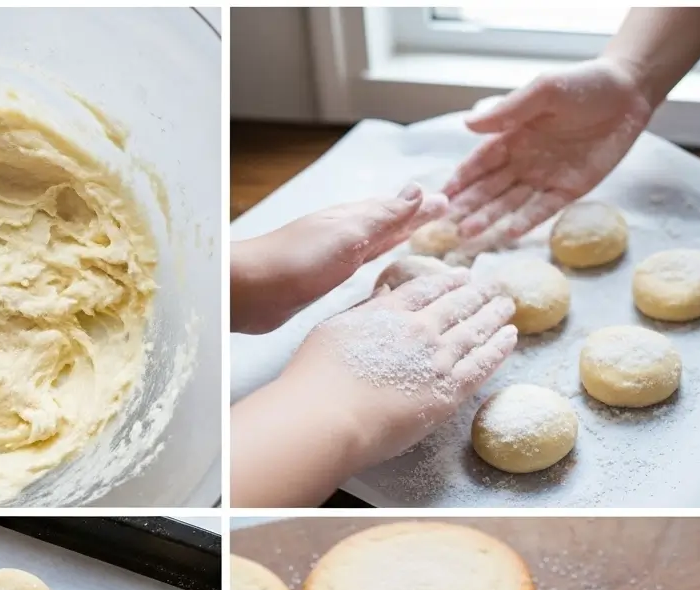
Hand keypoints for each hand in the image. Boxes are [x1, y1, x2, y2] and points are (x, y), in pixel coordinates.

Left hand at [231, 184, 447, 333]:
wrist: (251, 290)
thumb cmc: (297, 261)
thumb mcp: (349, 235)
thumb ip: (384, 216)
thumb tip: (421, 189)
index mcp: (352, 219)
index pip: (395, 208)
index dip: (420, 207)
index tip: (448, 203)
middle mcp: (343, 233)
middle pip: (385, 222)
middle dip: (411, 219)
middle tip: (441, 215)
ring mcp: (330, 256)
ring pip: (372, 243)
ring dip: (394, 238)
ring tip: (415, 236)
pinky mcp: (319, 279)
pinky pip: (357, 265)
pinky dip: (373, 261)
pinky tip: (374, 267)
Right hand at [288, 270, 516, 465]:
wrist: (328, 416)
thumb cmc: (317, 378)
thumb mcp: (332, 330)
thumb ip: (363, 311)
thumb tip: (384, 293)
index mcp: (388, 312)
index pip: (425, 289)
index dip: (446, 281)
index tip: (461, 276)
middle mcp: (418, 329)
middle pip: (456, 305)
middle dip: (476, 294)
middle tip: (493, 286)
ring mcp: (436, 360)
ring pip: (474, 331)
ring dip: (493, 315)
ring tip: (507, 306)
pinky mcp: (448, 392)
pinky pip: (482, 364)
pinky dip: (499, 348)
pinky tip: (510, 337)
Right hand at [443, 58, 653, 247]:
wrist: (629, 93)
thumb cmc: (584, 84)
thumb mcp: (544, 90)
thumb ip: (508, 109)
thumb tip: (467, 124)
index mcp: (511, 137)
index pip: (479, 163)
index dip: (459, 180)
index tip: (440, 197)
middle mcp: (522, 161)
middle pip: (489, 189)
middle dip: (467, 206)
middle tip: (447, 225)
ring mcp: (543, 178)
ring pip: (509, 203)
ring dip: (488, 219)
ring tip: (467, 234)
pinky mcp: (568, 190)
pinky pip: (542, 210)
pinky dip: (525, 222)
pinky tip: (508, 234)